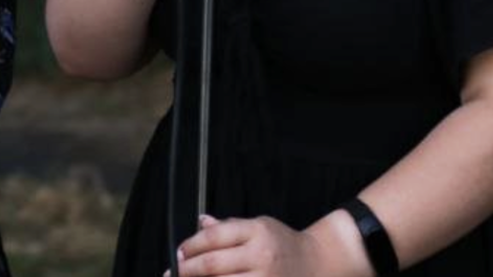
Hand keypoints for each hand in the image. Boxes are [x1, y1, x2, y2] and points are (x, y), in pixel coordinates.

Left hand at [171, 214, 324, 276]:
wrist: (316, 263)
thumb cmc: (282, 243)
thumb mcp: (258, 225)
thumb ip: (227, 227)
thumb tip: (200, 222)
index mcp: (256, 231)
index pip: (214, 237)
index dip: (191, 245)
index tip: (180, 252)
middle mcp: (261, 255)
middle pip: (213, 265)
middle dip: (189, 269)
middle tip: (176, 271)